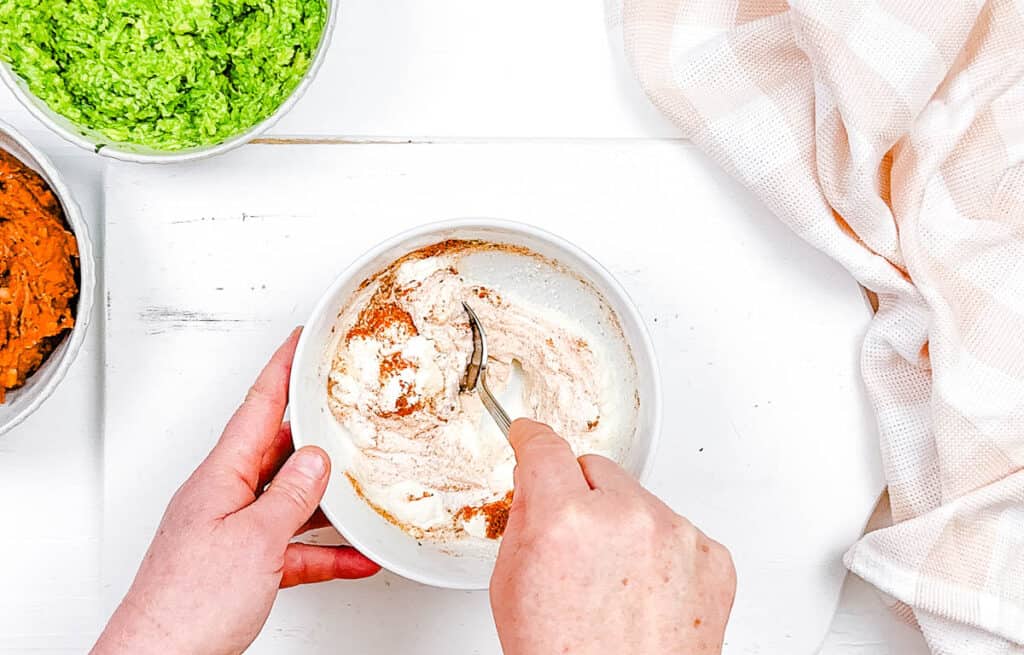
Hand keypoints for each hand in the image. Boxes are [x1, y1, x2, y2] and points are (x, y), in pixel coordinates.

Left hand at [92, 329, 379, 654]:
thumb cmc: (188, 604)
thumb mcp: (254, 540)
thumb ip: (290, 496)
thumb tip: (316, 460)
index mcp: (221, 476)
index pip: (258, 407)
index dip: (284, 369)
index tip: (302, 340)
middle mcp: (224, 497)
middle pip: (278, 451)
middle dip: (317, 433)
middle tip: (348, 411)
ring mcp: (233, 532)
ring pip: (290, 501)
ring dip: (329, 501)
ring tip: (365, 491)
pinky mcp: (243, 566)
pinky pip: (292, 547)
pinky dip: (324, 550)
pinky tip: (354, 557)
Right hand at [491, 419, 735, 654]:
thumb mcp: (512, 586)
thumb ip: (525, 521)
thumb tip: (537, 485)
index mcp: (568, 520)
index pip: (546, 448)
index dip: (532, 439)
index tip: (530, 435)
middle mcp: (629, 518)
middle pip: (595, 467)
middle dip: (580, 495)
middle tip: (574, 545)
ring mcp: (678, 536)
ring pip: (638, 498)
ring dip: (623, 524)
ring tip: (614, 583)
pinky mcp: (713, 556)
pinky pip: (676, 529)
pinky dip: (660, 551)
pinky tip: (644, 592)